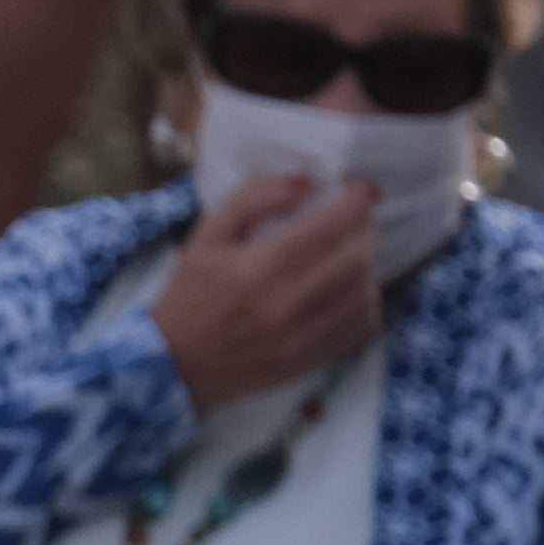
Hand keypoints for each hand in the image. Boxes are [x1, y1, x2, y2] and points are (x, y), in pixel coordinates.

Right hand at [148, 170, 386, 408]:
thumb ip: (251, 199)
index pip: (328, 226)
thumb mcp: (206, 236)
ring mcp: (298, 338)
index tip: (359, 191)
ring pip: (364, 292)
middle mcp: (282, 304)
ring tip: (352, 256)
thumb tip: (305, 181)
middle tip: (356, 224)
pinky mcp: (308, 361)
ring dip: (368, 267)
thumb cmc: (190, 292)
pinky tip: (350, 293)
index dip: (355, 202)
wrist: (174, 363)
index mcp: (255, 267)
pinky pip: (360, 327)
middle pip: (356, 258)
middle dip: (365, 232)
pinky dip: (365, 303)